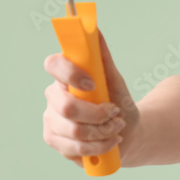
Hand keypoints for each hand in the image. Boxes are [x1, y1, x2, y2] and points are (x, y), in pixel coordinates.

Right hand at [42, 28, 139, 166]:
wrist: (128, 134)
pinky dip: (100, 146)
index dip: (71, 73)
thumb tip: (95, 30)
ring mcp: (52, 121)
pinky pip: (75, 149)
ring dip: (103, 131)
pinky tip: (110, 141)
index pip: (53, 64)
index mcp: (65, 76)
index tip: (93, 84)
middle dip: (98, 114)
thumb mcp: (116, 81)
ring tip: (116, 128)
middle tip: (114, 114)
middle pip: (67, 107)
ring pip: (74, 131)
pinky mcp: (55, 142)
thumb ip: (103, 58)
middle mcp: (54, 97)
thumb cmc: (119, 104)